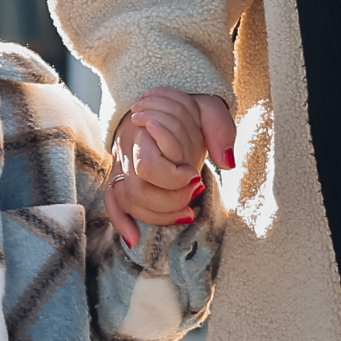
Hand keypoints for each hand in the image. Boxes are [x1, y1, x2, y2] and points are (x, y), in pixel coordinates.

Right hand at [105, 89, 238, 247]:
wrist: (164, 102)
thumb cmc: (189, 108)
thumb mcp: (209, 107)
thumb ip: (220, 129)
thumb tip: (227, 162)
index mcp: (143, 129)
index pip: (147, 166)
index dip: (174, 177)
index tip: (195, 174)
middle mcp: (126, 150)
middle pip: (138, 190)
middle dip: (172, 199)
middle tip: (195, 190)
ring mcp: (120, 166)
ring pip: (128, 202)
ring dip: (159, 214)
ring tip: (186, 211)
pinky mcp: (120, 179)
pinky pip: (113, 204)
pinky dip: (122, 223)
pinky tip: (135, 238)